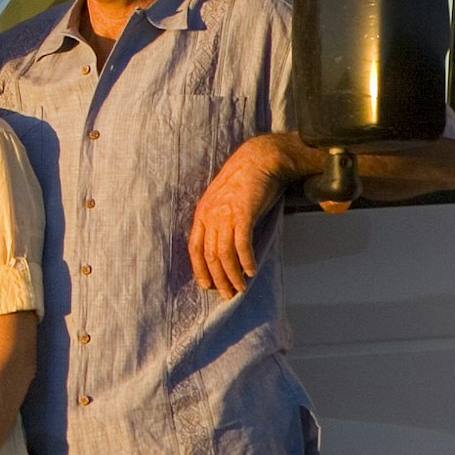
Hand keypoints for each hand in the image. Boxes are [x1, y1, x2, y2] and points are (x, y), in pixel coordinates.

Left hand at [188, 137, 290, 296]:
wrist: (260, 160)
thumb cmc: (245, 182)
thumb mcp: (225, 202)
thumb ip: (222, 221)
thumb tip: (226, 244)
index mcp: (202, 213)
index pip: (195, 248)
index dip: (199, 269)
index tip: (206, 285)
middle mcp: (210, 215)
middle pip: (210, 255)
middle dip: (218, 278)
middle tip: (227, 294)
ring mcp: (226, 214)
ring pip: (224, 253)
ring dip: (232, 274)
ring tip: (240, 288)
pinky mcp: (243, 213)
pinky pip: (242, 244)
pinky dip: (246, 260)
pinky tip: (251, 271)